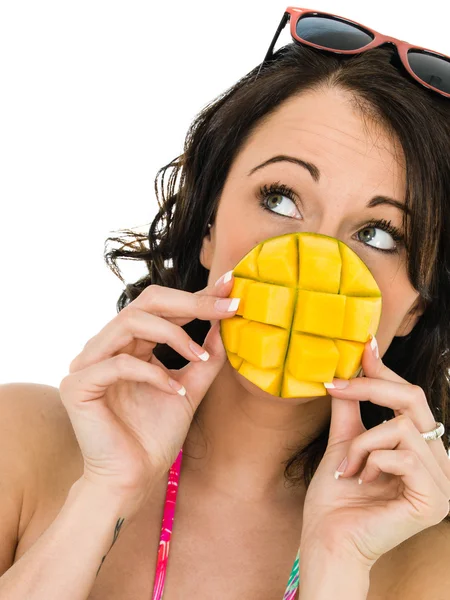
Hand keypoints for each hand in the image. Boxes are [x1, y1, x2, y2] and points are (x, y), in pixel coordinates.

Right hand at [58, 273, 236, 511]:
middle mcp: (107, 346)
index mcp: (130, 344)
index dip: (197, 296)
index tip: (231, 288)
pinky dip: (153, 374)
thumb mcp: (190, 388)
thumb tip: (223, 322)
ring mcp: (88, 363)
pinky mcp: (77, 385)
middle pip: (145, 302)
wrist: (134, 479)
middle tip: (225, 307)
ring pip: (130, 321)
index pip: (162, 308)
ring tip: (198, 356)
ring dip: (173, 335)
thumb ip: (204, 356)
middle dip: (189, 302)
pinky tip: (175, 390)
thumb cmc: (156, 435)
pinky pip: (119, 363)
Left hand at [299, 335, 449, 568]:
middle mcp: (439, 462)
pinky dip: (373, 460)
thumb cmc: (335, 497)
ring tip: (347, 467)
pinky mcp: (435, 500)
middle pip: (414, 400)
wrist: (327, 539)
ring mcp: (442, 483)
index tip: (365, 345)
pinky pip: (404, 455)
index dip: (386, 371)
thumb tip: (353, 365)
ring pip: (402, 427)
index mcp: (421, 449)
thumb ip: (352, 407)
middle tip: (336, 387)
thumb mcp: (344, 440)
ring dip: (363, 443)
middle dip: (370, 388)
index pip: (410, 399)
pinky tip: (363, 480)